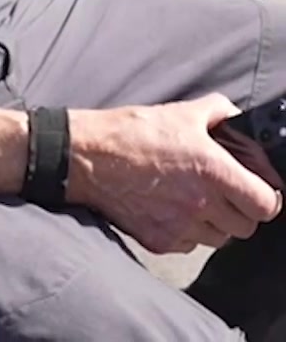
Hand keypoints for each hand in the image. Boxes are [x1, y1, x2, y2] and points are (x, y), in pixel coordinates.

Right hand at [68, 96, 280, 254]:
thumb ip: (218, 112)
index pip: (265, 204)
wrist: (89, 156)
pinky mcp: (161, 242)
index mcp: (212, 169)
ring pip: (220, 239)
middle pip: (247, 227)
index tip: (259, 190)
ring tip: (196, 198)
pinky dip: (188, 231)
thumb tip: (238, 120)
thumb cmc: (132, 132)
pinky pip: (191, 245)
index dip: (267, 198)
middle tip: (227, 192)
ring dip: (216, 223)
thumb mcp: (181, 111)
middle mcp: (201, 203)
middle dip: (242, 210)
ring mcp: (181, 227)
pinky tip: (172, 207)